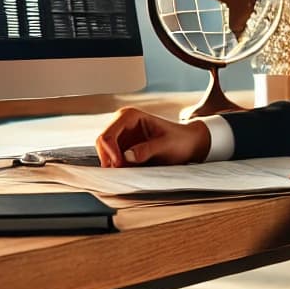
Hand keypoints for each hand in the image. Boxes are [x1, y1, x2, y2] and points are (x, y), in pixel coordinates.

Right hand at [95, 107, 211, 166]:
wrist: (188, 143)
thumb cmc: (180, 140)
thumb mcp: (166, 146)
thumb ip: (147, 150)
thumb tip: (127, 156)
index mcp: (130, 116)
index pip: (108, 135)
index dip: (111, 152)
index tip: (121, 165)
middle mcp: (121, 122)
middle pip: (101, 142)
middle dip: (109, 159)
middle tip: (122, 172)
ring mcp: (121, 134)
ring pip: (104, 152)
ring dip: (112, 163)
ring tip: (129, 171)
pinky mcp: (122, 146)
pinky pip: (111, 158)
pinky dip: (116, 166)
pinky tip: (129, 170)